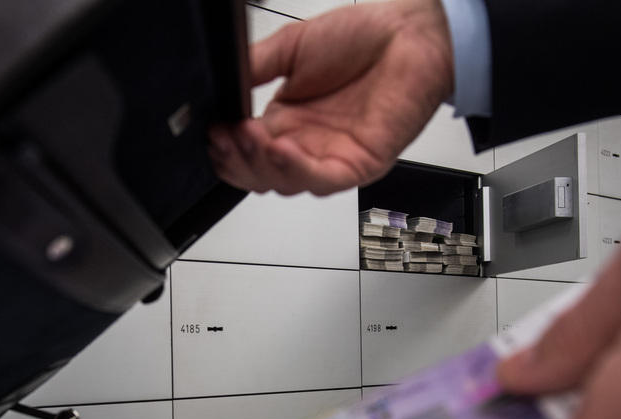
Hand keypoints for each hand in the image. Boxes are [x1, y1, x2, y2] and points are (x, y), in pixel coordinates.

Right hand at [209, 0, 452, 195]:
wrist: (409, 32)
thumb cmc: (362, 37)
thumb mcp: (291, 49)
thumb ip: (254, 69)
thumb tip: (219, 90)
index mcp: (286, 122)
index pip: (245, 153)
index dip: (226, 149)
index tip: (212, 131)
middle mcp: (306, 145)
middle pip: (259, 176)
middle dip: (236, 160)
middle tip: (225, 136)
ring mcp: (332, 157)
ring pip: (285, 184)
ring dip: (260, 164)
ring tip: (246, 135)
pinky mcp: (358, 164)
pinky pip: (321, 180)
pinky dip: (296, 169)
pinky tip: (280, 148)